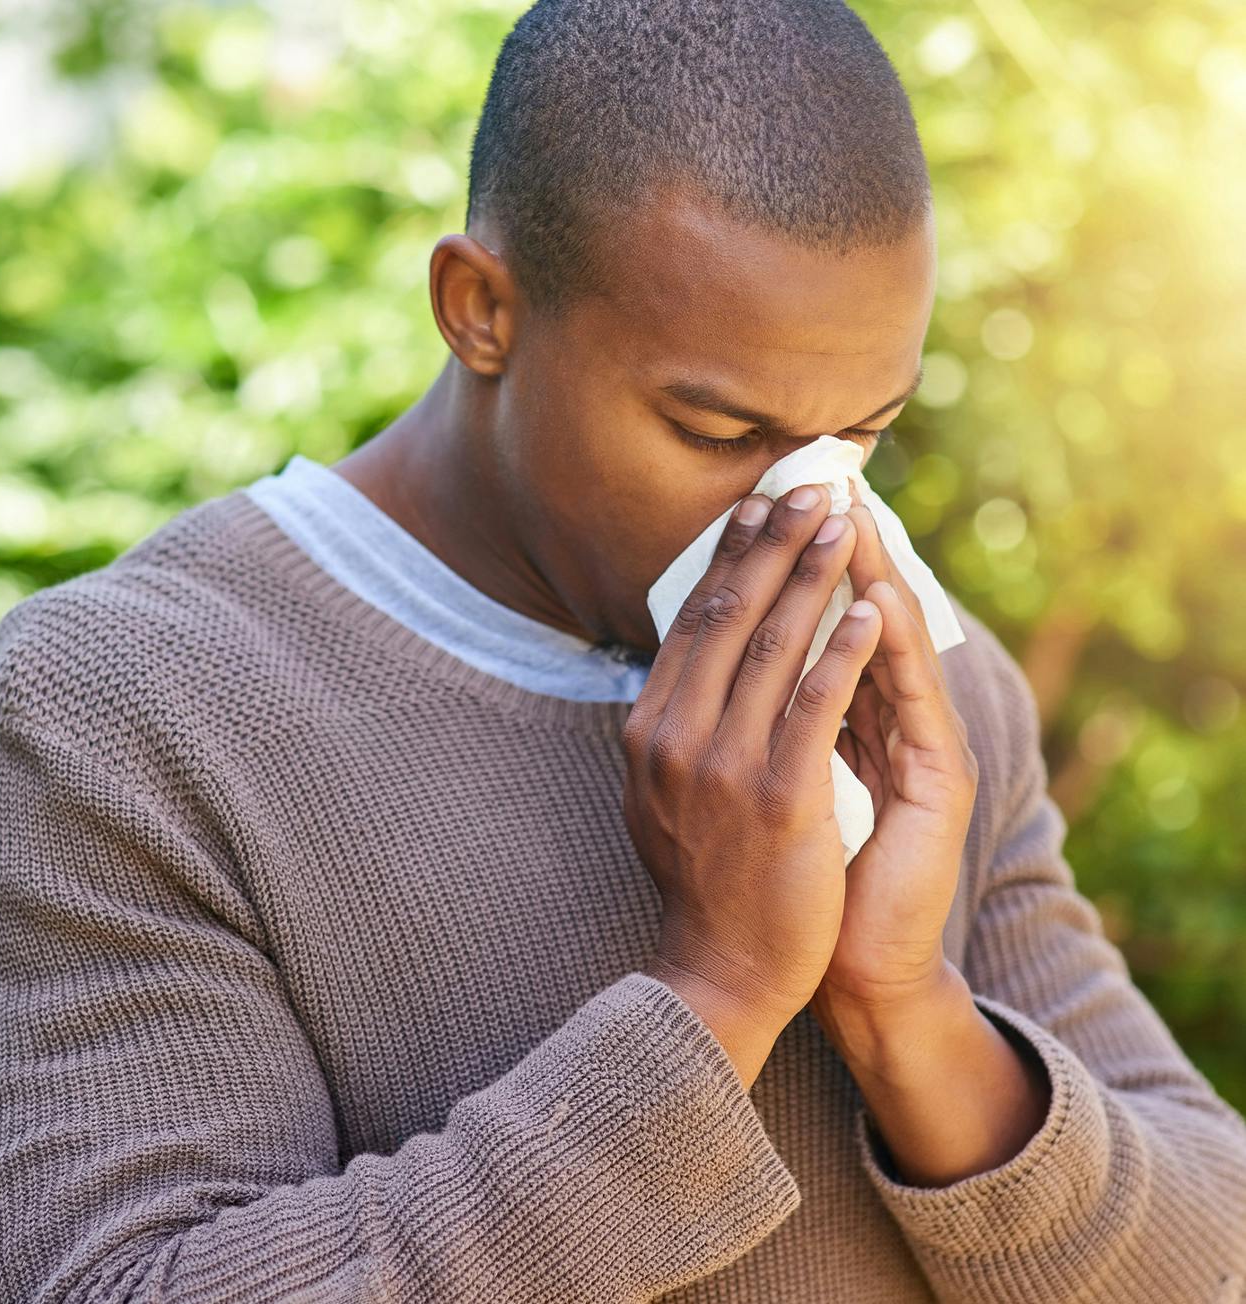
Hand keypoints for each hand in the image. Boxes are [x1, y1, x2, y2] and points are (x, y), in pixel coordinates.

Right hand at [622, 484, 883, 1080]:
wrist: (720, 968)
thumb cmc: (704, 878)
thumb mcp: (663, 793)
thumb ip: (673, 728)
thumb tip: (683, 669)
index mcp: (648, 728)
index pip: (692, 622)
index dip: (729, 557)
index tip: (756, 508)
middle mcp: (675, 734)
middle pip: (729, 614)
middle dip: (773, 543)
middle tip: (809, 488)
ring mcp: (723, 762)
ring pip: (773, 644)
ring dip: (813, 575)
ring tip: (844, 524)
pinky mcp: (779, 793)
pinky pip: (817, 702)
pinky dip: (846, 649)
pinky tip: (872, 609)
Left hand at [809, 487, 978, 1032]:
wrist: (837, 964)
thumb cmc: (794, 878)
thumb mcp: (769, 788)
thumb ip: (762, 725)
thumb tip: (712, 671)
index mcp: (846, 722)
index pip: (815, 626)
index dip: (787, 568)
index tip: (759, 508)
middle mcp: (891, 723)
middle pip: (858, 616)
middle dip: (825, 551)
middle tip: (809, 482)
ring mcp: (923, 747)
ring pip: (890, 643)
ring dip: (864, 575)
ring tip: (844, 512)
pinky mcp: (944, 779)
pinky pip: (907, 701)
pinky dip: (888, 647)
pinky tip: (874, 600)